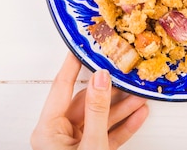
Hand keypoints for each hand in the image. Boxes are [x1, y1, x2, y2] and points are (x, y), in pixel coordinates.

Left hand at [31, 53, 148, 149]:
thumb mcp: (92, 145)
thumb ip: (97, 111)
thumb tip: (101, 78)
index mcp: (48, 130)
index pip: (61, 87)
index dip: (72, 64)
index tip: (82, 46)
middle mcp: (57, 135)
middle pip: (85, 102)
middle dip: (110, 91)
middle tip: (124, 75)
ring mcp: (73, 144)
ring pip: (99, 117)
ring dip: (121, 108)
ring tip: (139, 95)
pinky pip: (105, 133)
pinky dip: (122, 126)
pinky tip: (138, 115)